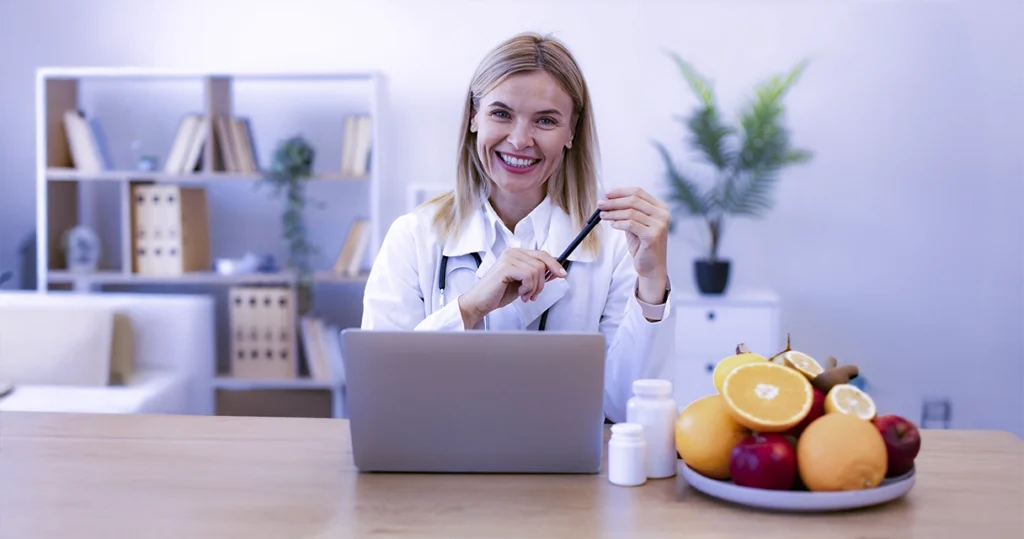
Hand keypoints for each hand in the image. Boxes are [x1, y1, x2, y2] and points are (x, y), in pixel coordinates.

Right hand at [457, 248, 566, 327]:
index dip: (554, 264)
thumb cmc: (498, 293)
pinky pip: (529, 275)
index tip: (562, 274)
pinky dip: (528, 288)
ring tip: (524, 294)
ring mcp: (509, 258)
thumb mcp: (523, 283)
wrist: (480, 302)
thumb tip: (555, 272)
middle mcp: (512, 252)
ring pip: (537, 270)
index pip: (542, 254)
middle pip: (542, 262)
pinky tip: (520, 293)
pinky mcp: (506, 267)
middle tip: (532, 293)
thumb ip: (537, 276)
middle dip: (542, 282)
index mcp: (516, 254)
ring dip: (534, 287)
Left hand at [598, 187, 670, 302]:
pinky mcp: (653, 236)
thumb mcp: (635, 224)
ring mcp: (659, 225)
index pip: (638, 192)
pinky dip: (619, 223)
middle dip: (614, 201)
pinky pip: (631, 224)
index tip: (606, 193)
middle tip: (600, 204)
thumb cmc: (642, 245)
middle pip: (634, 200)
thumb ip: (627, 212)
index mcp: (660, 208)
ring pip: (631, 212)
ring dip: (613, 213)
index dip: (620, 191)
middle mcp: (662, 214)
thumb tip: (608, 199)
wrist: (652, 267)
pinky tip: (612, 225)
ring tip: (602, 215)